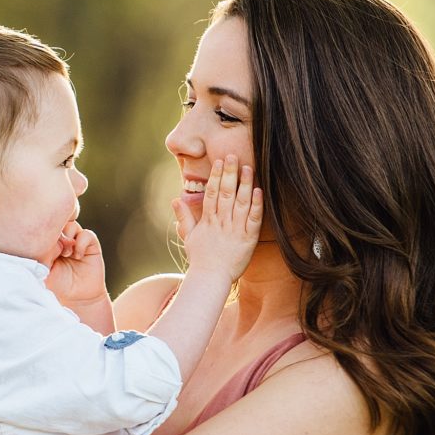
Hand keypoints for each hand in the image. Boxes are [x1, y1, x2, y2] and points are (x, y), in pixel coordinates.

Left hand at [45, 221, 107, 306]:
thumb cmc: (57, 286)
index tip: (41, 245)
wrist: (79, 299)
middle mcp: (62, 240)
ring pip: (71, 224)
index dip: (43, 231)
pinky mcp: (91, 245)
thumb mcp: (41, 271)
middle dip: (55, 231)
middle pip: (57, 222)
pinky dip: (81, 242)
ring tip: (66, 253)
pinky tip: (78, 255)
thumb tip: (39, 239)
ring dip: (68, 236)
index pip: (44, 226)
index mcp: (48, 243)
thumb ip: (38, 255)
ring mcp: (76, 241)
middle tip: (54, 248)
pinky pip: (87, 234)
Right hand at [172, 155, 262, 282]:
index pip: (211, 194)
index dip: (215, 176)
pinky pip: (254, 220)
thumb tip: (175, 199)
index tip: (219, 161)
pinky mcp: (248, 240)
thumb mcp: (188, 237)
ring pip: (241, 203)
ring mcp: (235, 231)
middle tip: (233, 155)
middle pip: (225, 193)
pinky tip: (258, 191)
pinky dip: (256, 205)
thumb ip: (184, 217)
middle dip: (230, 173)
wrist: (210, 279)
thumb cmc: (199, 259)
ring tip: (248, 167)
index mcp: (208, 221)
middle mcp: (221, 223)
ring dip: (244, 184)